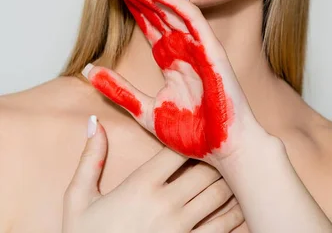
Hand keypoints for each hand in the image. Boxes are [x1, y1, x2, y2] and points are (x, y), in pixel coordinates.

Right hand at [63, 116, 243, 232]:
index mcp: (141, 185)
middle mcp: (165, 204)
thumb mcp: (78, 200)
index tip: (198, 127)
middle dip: (217, 155)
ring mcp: (180, 229)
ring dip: (230, 180)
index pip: (179, 147)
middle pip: (206, 167)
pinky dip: (235, 213)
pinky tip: (239, 203)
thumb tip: (96, 122)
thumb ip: (90, 159)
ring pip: (220, 194)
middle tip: (224, 145)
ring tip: (237, 169)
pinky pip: (223, 228)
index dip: (192, 134)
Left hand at [85, 0, 258, 165]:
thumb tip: (88, 70)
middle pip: (147, 4)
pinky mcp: (210, 50)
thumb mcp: (145, 110)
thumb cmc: (194, 132)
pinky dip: (173, 2)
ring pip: (164, 6)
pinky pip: (191, 19)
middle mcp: (179, 43)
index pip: (140, 16)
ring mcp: (195, 44)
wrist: (226, 151)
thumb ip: (118, 89)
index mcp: (167, 54)